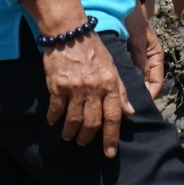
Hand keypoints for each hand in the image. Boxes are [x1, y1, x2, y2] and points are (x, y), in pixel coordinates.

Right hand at [42, 31, 134, 157]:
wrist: (69, 31)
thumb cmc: (93, 49)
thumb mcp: (113, 67)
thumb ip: (120, 91)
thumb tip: (130, 112)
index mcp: (110, 84)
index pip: (113, 117)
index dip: (111, 138)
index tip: (109, 153)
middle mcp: (94, 89)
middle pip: (92, 123)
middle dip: (88, 138)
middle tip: (84, 143)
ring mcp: (74, 89)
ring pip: (74, 120)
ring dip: (71, 133)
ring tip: (69, 137)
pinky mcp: (57, 86)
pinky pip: (55, 109)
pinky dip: (54, 119)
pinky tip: (53, 123)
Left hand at [125, 2, 163, 98]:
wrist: (122, 2)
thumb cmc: (134, 18)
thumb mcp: (138, 39)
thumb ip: (140, 60)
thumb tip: (142, 85)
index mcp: (155, 57)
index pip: (156, 83)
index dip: (149, 95)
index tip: (138, 104)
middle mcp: (146, 60)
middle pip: (145, 83)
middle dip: (136, 94)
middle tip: (124, 105)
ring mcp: (135, 59)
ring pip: (134, 79)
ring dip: (127, 88)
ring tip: (116, 99)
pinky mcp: (124, 56)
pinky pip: (124, 72)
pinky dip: (120, 79)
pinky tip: (110, 85)